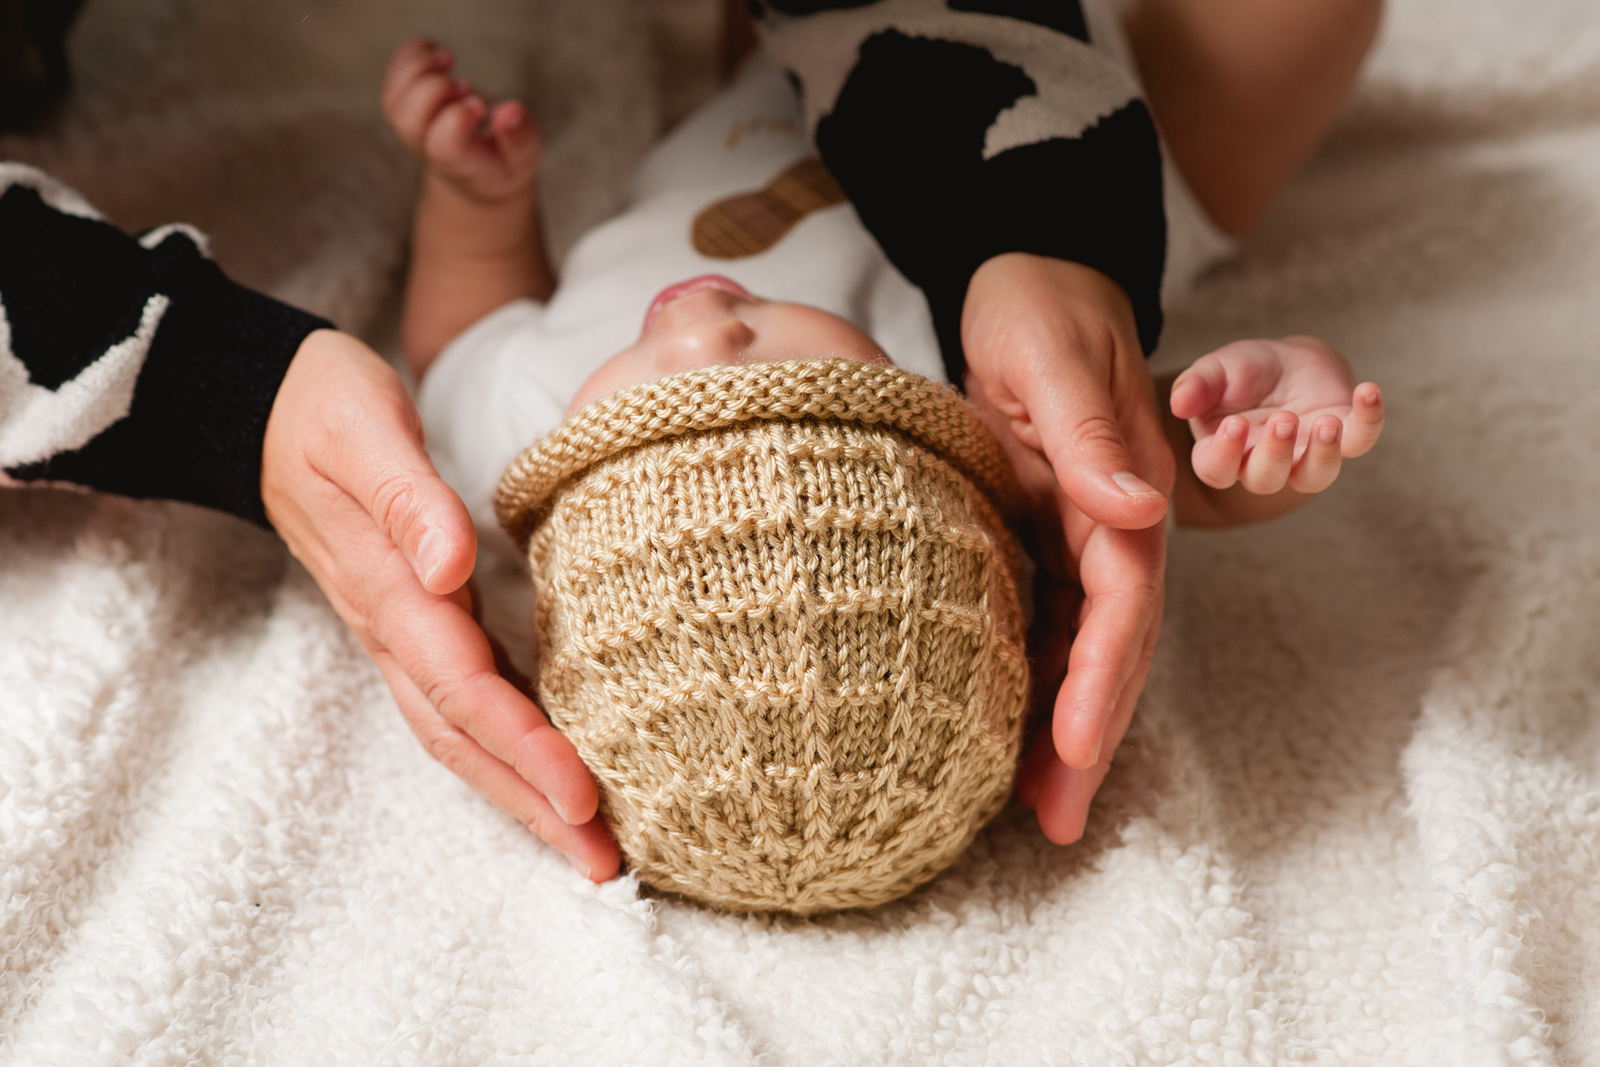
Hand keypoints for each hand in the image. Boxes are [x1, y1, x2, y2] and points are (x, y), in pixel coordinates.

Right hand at [261, 329, 619, 880]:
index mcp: (388, 592)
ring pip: (463, 734)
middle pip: (465, 737)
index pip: (462, 689)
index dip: (523, 746)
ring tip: (591, 847)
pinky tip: (556, 773)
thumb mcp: (362, 431)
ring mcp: (402, 636)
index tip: (581, 797)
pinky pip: (466, 704)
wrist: (267, 410)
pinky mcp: (419, 625)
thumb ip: (406, 497)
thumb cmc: (324, 411)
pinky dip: (511, 750)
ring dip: (522, 793)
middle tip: (605, 865)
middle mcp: (394, 630)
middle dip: (531, 804)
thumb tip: (450, 565)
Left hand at [381, 38, 540, 203]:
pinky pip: (394, 74)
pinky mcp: (405, 103)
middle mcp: (428, 146)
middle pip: (409, 118)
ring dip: (418, 66)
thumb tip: (512, 111)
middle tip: (465, 86)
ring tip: (448, 60)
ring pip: (394, 96)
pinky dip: (413, 54)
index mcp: (460, 163)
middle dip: (435, 89)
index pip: (442, 146)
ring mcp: (411, 125)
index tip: (479, 105)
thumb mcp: (524, 159)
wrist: (474, 174)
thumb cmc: (502, 164)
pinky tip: (442, 57)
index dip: (457, 118)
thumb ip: (519, 138)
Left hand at [960, 253, 1174, 845]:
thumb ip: (1089, 428)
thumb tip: (1134, 509)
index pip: (1123, 599)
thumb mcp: (1053, 351)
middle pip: (1112, 645)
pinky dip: (1035, 684)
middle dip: (1091, 734)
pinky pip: (1045, 625)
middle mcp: (1112, 524)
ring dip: (1066, 728)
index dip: (1104, 675)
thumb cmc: (1039, 305)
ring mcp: (1080, 537)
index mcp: (1122, 487)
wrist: (1031, 280)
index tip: (1077, 745)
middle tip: (1059, 821)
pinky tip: (1013, 738)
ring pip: (1081, 648)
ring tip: (1039, 811)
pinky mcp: (1044, 539)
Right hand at [1169, 336, 1384, 496]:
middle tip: (1282, 420)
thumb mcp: (1215, 370)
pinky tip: (1368, 392)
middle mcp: (1264, 462)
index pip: (1217, 470)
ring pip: (1315, 477)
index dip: (1224, 456)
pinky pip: (1361, 440)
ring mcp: (1306, 454)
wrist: (1288, 361)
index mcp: (1225, 450)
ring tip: (1325, 424)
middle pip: (1266, 480)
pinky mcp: (1345, 437)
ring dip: (1323, 455)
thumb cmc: (1243, 372)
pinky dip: (1370, 419)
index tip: (1234, 425)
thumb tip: (1178, 404)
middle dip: (1275, 454)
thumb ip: (1195, 386)